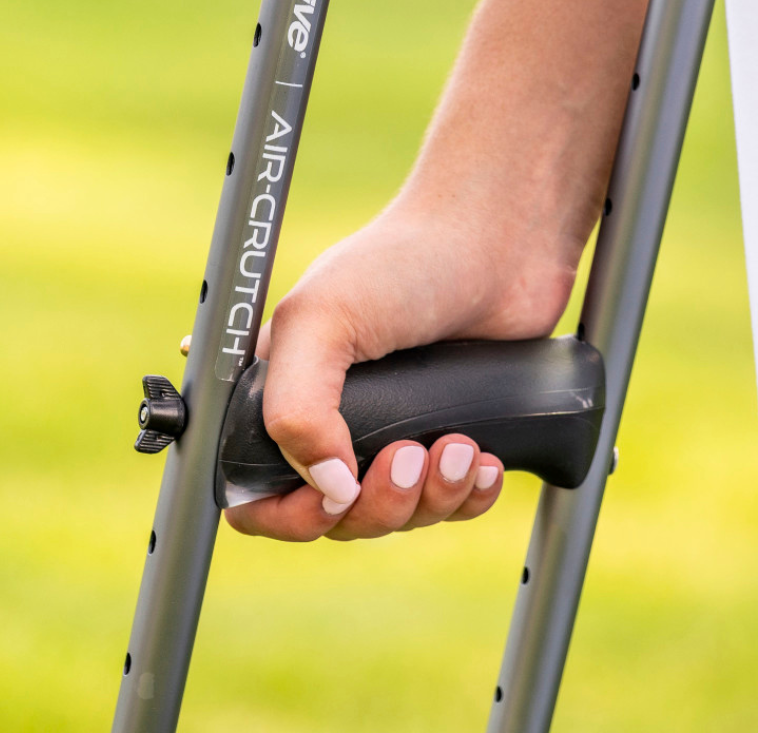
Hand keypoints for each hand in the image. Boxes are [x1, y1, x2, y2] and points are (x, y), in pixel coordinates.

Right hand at [224, 201, 574, 540]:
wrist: (499, 239)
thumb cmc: (405, 262)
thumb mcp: (323, 319)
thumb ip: (296, 408)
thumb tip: (329, 490)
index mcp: (285, 393)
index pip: (258, 495)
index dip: (290, 515)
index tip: (336, 495)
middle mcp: (336, 419)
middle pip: (337, 517)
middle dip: (380, 503)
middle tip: (413, 453)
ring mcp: (396, 429)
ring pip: (399, 516)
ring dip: (432, 498)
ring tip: (461, 446)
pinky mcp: (452, 434)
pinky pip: (452, 503)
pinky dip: (469, 496)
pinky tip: (486, 464)